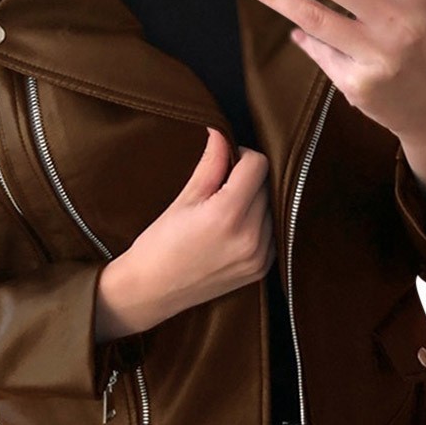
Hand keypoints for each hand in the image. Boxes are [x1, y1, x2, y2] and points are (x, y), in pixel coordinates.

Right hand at [101, 128, 275, 334]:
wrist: (152, 291)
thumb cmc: (160, 244)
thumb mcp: (184, 199)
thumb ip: (210, 164)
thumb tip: (221, 133)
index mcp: (228, 215)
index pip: (258, 165)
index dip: (241, 156)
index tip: (226, 162)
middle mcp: (250, 237)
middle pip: (267, 185)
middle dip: (247, 179)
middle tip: (220, 188)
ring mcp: (259, 256)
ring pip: (272, 207)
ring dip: (255, 201)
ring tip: (225, 211)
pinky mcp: (262, 269)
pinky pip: (273, 232)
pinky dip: (259, 223)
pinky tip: (233, 229)